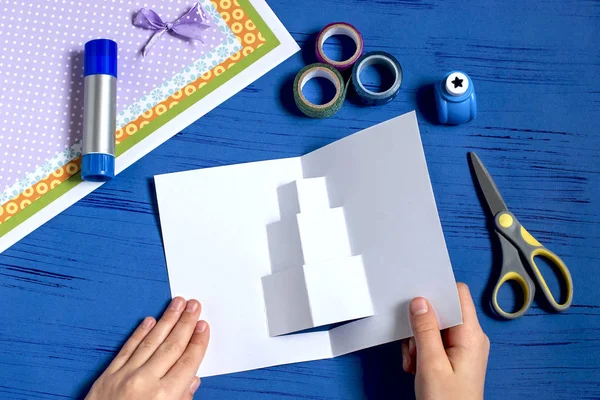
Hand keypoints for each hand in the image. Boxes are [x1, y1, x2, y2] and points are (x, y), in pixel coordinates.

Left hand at [86, 297, 209, 399]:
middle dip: (186, 323)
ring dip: (167, 320)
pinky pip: (127, 349)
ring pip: (151, 341)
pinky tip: (149, 321)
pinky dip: (139, 333)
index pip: (188, 361)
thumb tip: (191, 380)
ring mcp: (125, 376)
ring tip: (178, 304)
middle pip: (172, 345)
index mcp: (165, 397)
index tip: (204, 326)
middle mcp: (146, 382)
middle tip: (195, 305)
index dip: (198, 342)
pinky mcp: (108, 375)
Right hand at [402, 283, 489, 399]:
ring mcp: (464, 347)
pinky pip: (435, 340)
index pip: (458, 294)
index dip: (437, 291)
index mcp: (471, 335)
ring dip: (419, 340)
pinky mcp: (455, 356)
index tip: (417, 297)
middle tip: (412, 343)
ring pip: (435, 327)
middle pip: (443, 310)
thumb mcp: (430, 364)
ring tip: (414, 361)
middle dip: (422, 323)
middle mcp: (471, 337)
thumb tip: (420, 301)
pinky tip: (416, 365)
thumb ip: (425, 330)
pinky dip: (422, 350)